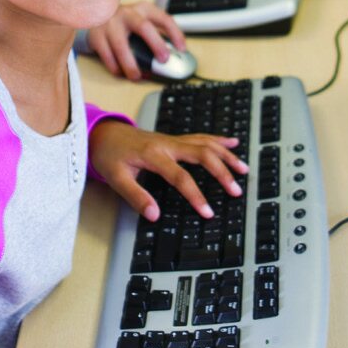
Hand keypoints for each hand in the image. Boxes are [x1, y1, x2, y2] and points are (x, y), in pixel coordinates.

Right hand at [85, 1, 186, 81]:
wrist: (94, 10)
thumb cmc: (125, 20)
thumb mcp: (142, 20)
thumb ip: (157, 34)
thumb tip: (174, 55)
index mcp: (144, 9)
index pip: (164, 19)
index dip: (175, 34)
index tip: (182, 49)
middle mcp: (128, 14)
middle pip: (144, 28)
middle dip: (156, 45)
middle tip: (163, 60)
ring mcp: (111, 24)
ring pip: (122, 46)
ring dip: (131, 64)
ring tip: (137, 76)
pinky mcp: (97, 36)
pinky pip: (107, 56)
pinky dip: (115, 67)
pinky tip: (121, 72)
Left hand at [88, 120, 246, 219]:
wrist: (104, 132)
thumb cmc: (109, 154)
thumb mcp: (116, 178)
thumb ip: (136, 197)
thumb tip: (154, 215)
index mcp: (154, 156)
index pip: (181, 177)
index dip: (196, 195)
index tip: (207, 211)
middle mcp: (168, 145)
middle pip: (203, 155)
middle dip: (222, 172)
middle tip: (236, 189)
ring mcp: (173, 140)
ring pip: (206, 144)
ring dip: (226, 156)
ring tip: (243, 169)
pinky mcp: (174, 139)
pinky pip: (201, 137)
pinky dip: (218, 140)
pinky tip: (232, 142)